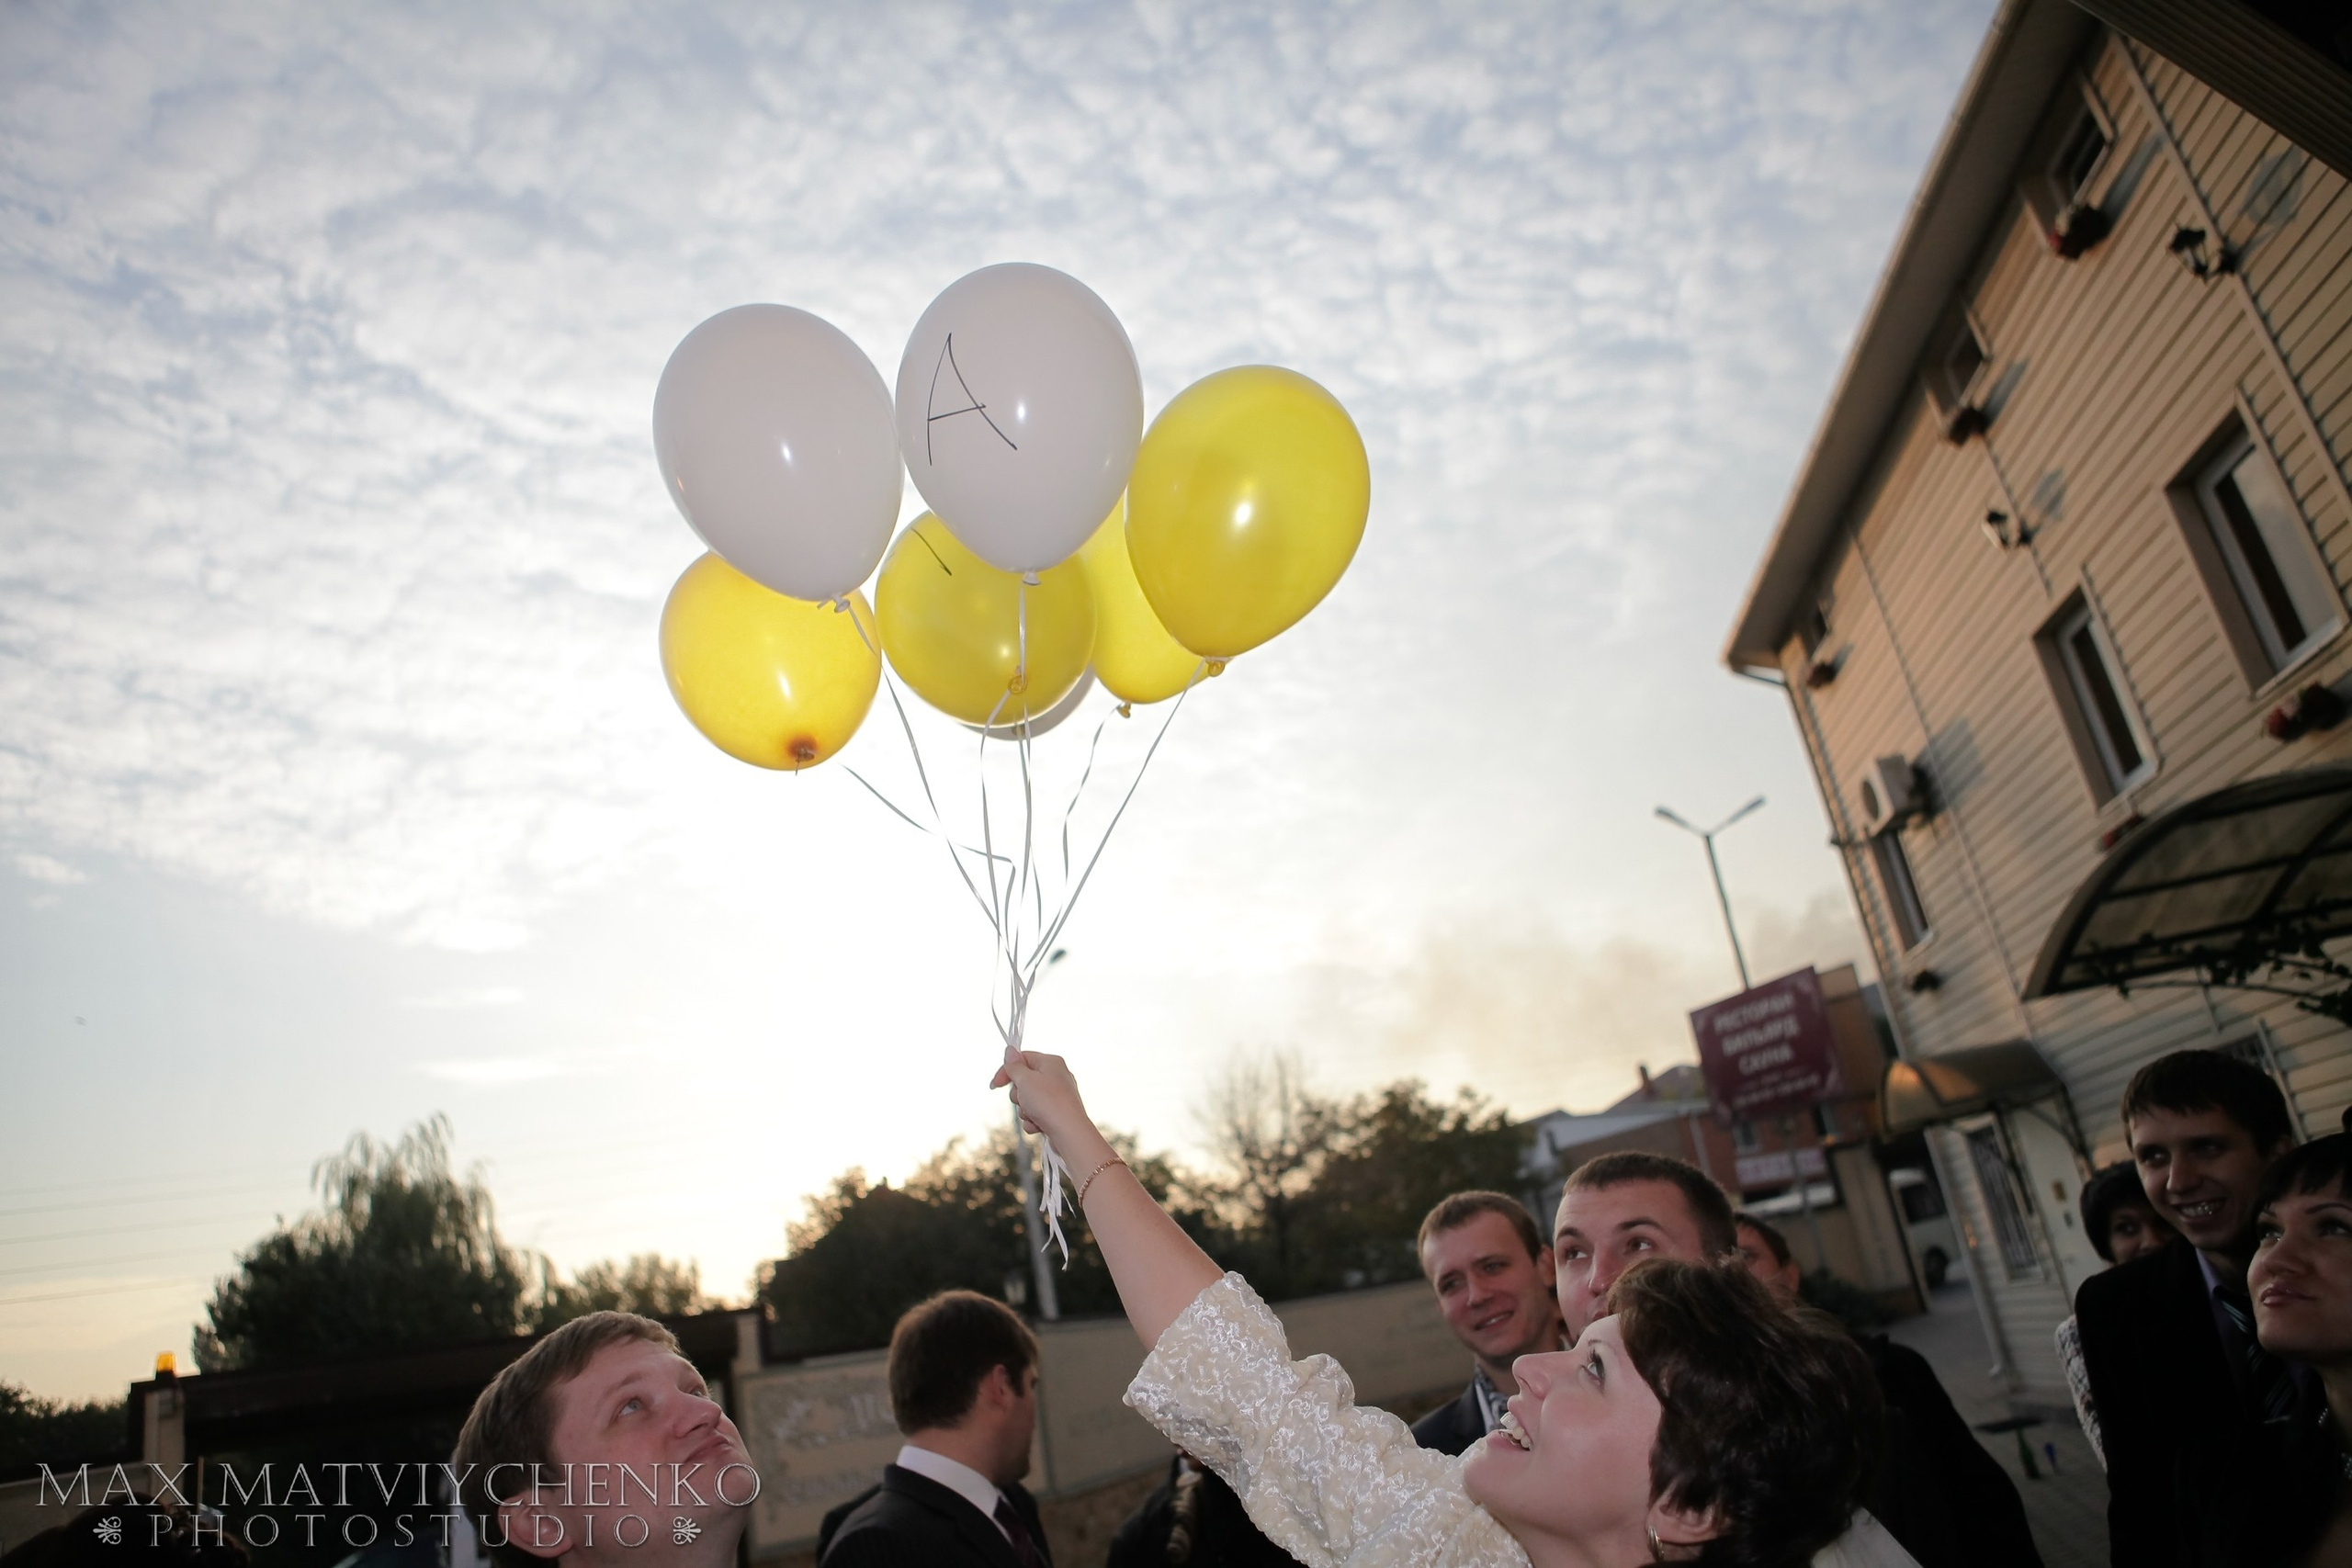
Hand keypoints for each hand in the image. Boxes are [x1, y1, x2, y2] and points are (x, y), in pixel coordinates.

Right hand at [991, 1048, 1109, 1162]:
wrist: (1069, 1133)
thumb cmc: (1049, 1103)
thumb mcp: (1026, 1080)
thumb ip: (1014, 1066)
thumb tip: (1010, 1051)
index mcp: (1051, 1063)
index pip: (1022, 1058)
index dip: (1006, 1071)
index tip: (995, 1085)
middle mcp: (1055, 1077)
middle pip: (1023, 1081)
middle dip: (1018, 1095)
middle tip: (1024, 1099)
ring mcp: (1056, 1096)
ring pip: (1027, 1100)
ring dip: (1025, 1110)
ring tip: (1034, 1115)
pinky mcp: (1055, 1113)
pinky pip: (1035, 1114)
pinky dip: (1033, 1121)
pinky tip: (1040, 1125)